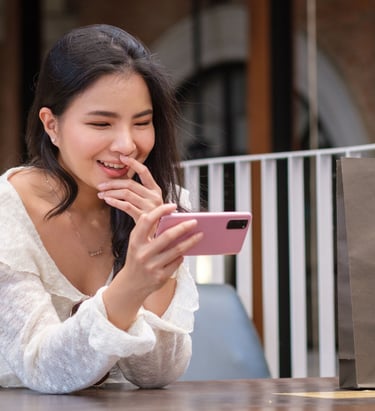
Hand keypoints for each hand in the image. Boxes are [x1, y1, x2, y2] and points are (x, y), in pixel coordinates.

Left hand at [97, 155, 162, 222]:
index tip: (122, 157)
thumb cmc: (151, 219)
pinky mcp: (144, 217)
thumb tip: (119, 183)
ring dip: (111, 192)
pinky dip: (114, 202)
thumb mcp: (149, 202)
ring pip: (126, 194)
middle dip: (113, 183)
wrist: (158, 236)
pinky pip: (126, 206)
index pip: (145, 172)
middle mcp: (155, 197)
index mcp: (156, 190)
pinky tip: (107, 200)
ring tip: (101, 194)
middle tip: (100, 185)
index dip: (133, 164)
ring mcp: (150, 207)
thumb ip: (139, 192)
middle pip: (130, 184)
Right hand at [103, 203, 202, 328]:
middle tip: (195, 221)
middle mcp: (142, 254)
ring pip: (177, 250)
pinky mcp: (160, 277)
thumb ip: (148, 231)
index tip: (173, 206)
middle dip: (183, 227)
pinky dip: (182, 255)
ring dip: (190, 241)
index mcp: (135, 241)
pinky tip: (186, 251)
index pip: (147, 220)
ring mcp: (151, 266)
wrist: (131, 285)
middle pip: (167, 236)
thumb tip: (172, 218)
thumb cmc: (137, 258)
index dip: (160, 211)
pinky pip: (177, 262)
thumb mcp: (136, 243)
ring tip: (200, 235)